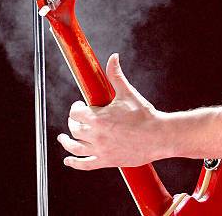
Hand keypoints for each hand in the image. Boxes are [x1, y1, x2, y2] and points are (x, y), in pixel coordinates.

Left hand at [57, 53, 166, 169]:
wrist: (158, 136)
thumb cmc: (143, 114)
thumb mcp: (128, 93)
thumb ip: (116, 75)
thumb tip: (113, 57)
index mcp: (98, 118)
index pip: (75, 113)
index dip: (76, 108)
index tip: (81, 105)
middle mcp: (96, 135)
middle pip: (75, 129)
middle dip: (74, 122)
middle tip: (79, 118)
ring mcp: (100, 149)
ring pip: (75, 147)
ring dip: (67, 142)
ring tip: (63, 138)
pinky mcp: (106, 161)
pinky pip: (85, 164)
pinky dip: (74, 163)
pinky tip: (69, 160)